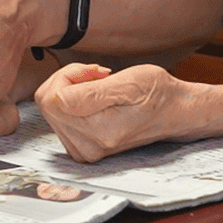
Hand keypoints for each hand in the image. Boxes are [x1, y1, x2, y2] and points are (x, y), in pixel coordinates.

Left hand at [35, 63, 209, 162]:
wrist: (174, 112)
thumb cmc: (157, 94)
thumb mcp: (128, 83)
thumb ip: (91, 93)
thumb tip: (59, 100)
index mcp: (97, 131)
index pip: (52, 98)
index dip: (69, 75)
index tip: (94, 72)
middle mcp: (87, 147)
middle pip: (48, 103)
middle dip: (69, 82)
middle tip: (98, 78)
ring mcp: (84, 151)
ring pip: (52, 110)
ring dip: (71, 91)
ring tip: (101, 89)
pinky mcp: (82, 149)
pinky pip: (59, 118)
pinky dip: (73, 103)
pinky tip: (95, 100)